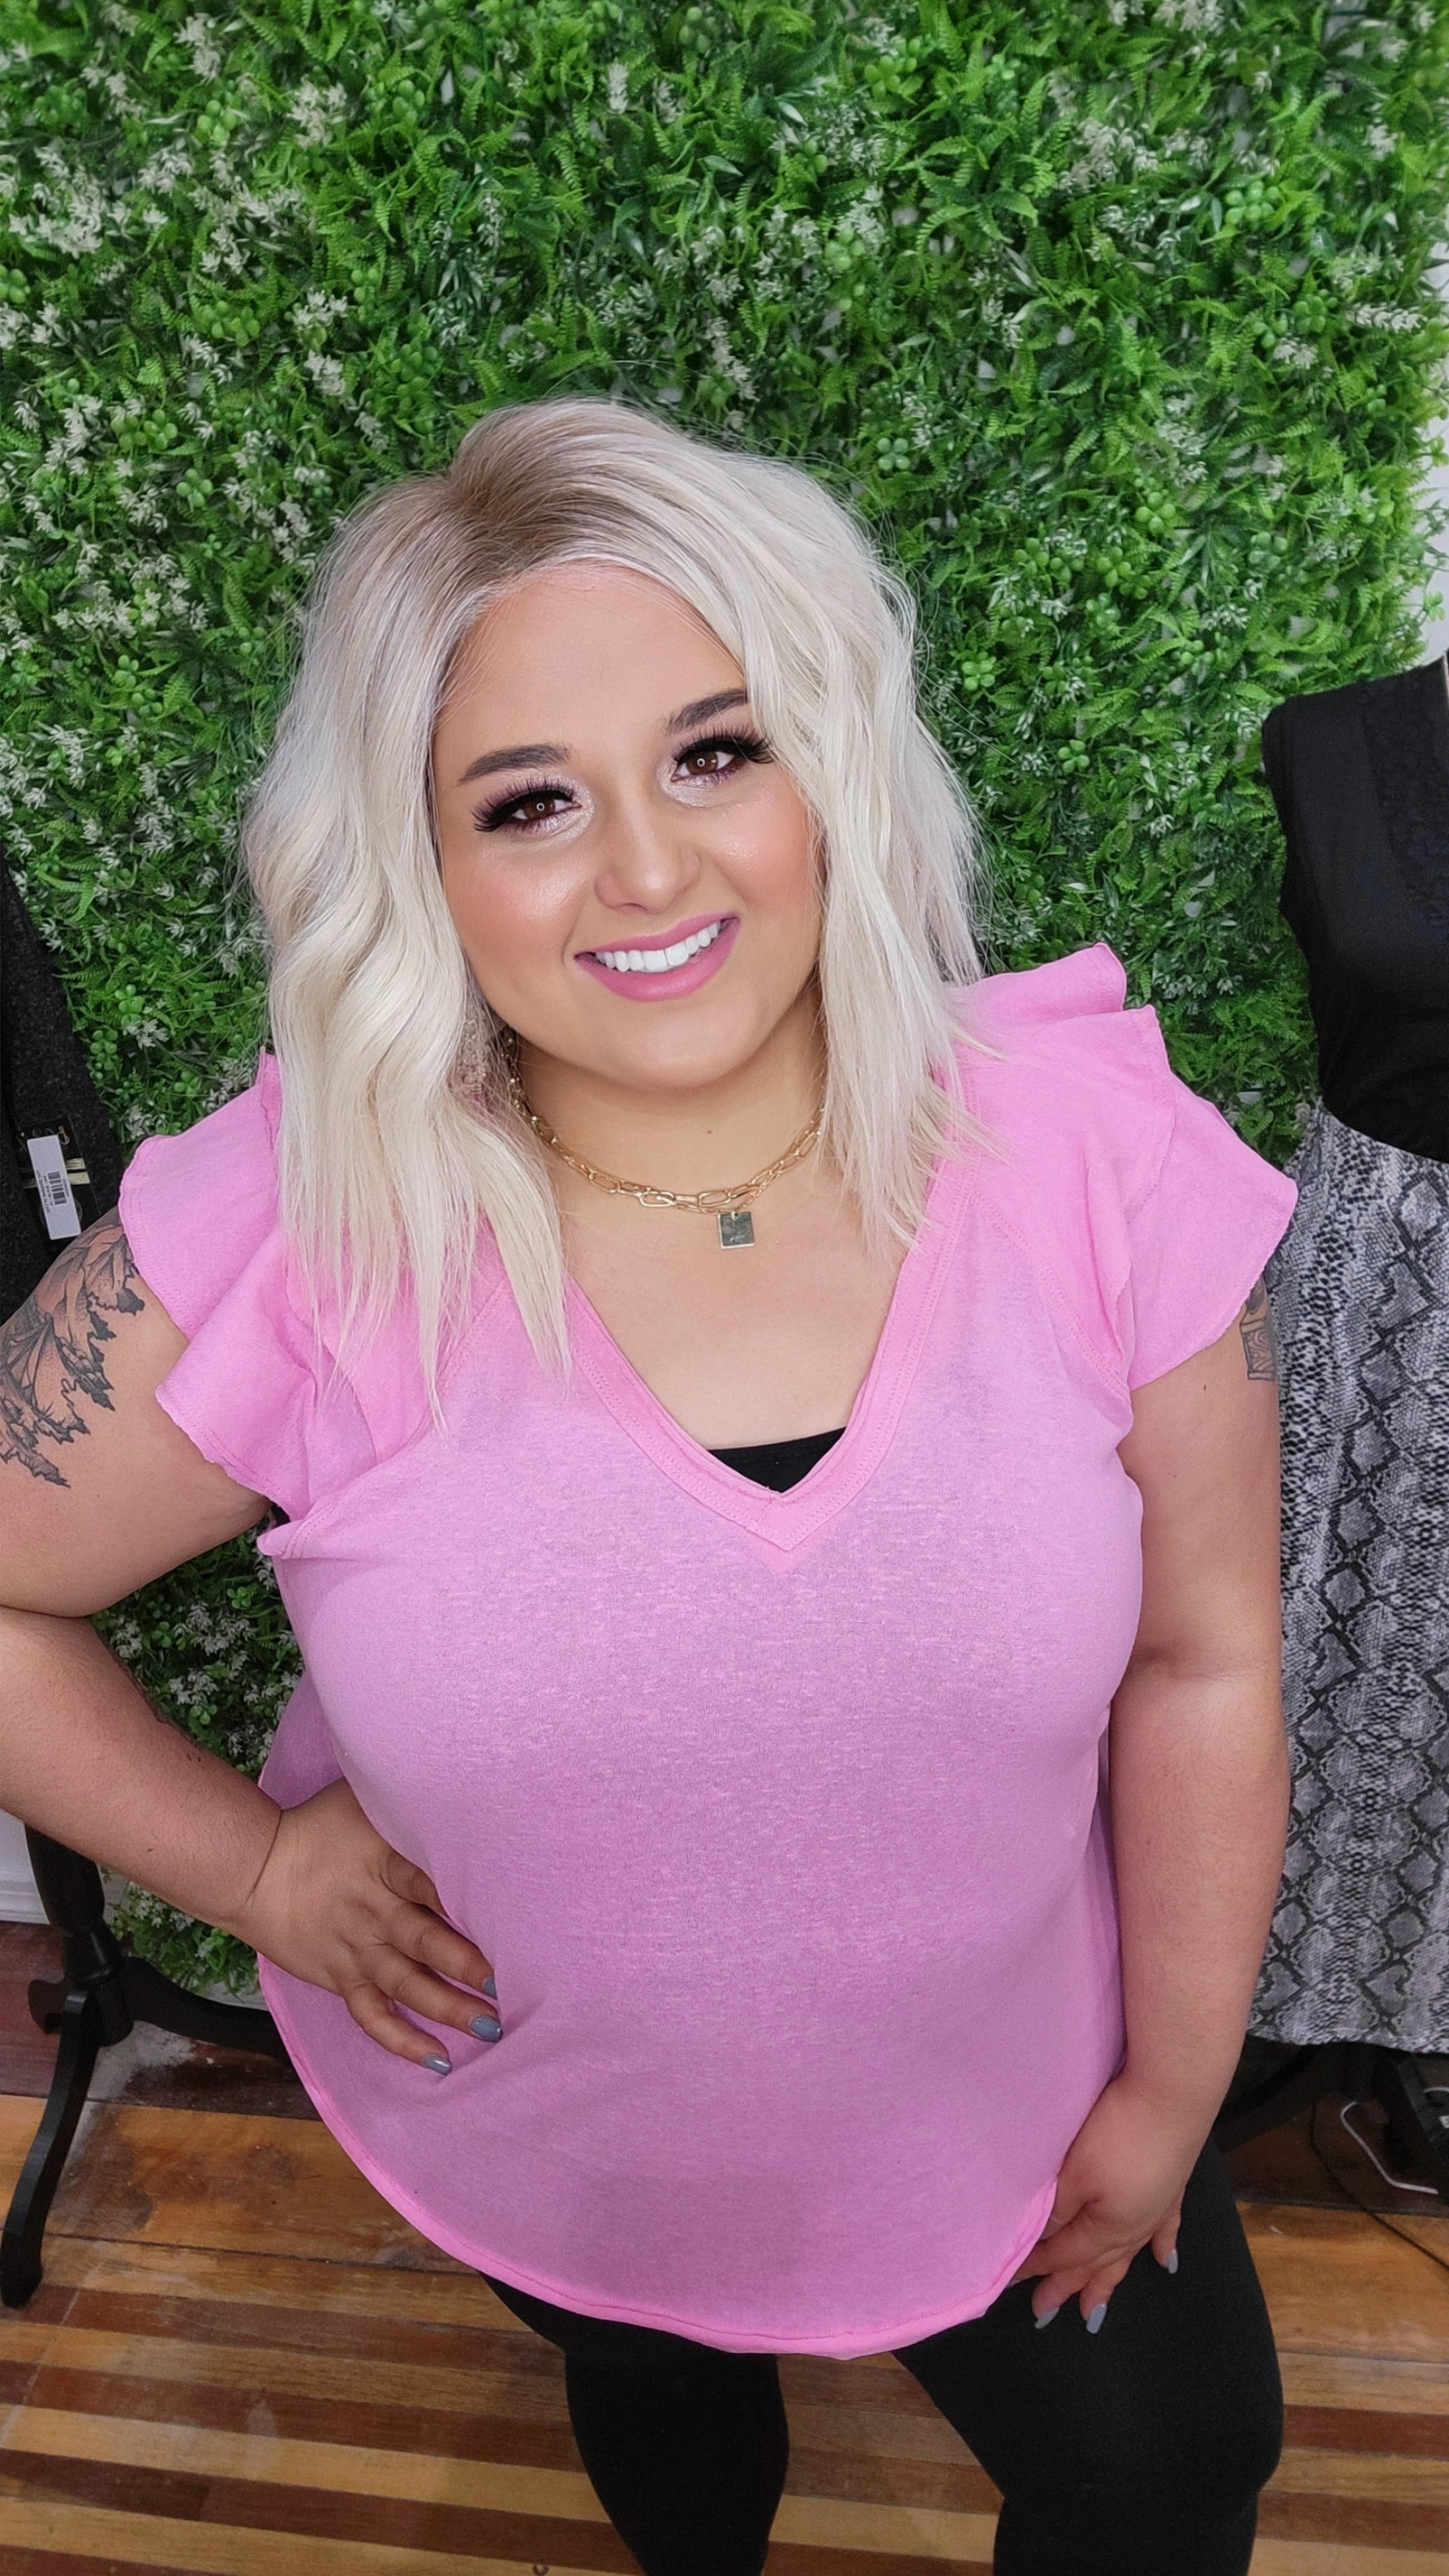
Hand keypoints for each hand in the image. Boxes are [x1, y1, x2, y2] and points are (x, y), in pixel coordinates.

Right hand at [225, 1778, 495, 2072]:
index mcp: (385, 1862)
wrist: (253, 1867)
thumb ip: (407, 1798)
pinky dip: (401, 2039)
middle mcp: (374, 1910)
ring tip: (489, 2029)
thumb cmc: (319, 1826)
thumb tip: (458, 1778)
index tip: (516, 1924)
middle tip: (512, 1987)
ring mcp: (356, 1949)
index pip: (433, 1884)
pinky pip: (372, 2015)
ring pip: (407, 1985)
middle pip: (427, 1940)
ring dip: (448, 2008)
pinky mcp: (341, 1977)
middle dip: (469, 1966)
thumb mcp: (361, 1797)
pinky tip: (437, 2058)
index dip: (472, 1905)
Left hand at [1011, 2073, 1204, 2328]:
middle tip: (1044, 2312)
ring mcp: (1156, 2207)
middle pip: (1093, 2263)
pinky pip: (1166, 2228)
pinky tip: (1162, 2261)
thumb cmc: (1117, 2133)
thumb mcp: (1075, 2174)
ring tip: (1094, 2309)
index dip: (1036, 2266)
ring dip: (1107, 2280)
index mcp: (1105, 2227)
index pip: (1063, 2253)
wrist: (1173, 2097)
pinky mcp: (1172, 2184)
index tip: (1010, 2282)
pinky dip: (1163, 2246)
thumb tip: (1041, 2243)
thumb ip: (1056, 2212)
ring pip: (1125, 2254)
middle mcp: (1133, 2227)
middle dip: (1067, 2286)